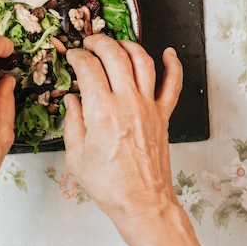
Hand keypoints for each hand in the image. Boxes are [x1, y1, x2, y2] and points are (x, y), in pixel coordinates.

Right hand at [63, 35, 182, 245]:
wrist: (142, 202)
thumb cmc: (109, 184)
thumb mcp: (76, 156)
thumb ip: (72, 122)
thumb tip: (72, 101)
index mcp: (102, 111)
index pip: (89, 69)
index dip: (78, 57)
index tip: (72, 56)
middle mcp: (128, 102)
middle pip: (115, 56)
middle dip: (99, 43)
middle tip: (90, 43)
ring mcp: (149, 107)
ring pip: (143, 62)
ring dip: (129, 46)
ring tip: (117, 43)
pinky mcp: (163, 116)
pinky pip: (173, 85)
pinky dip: (174, 65)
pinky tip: (170, 54)